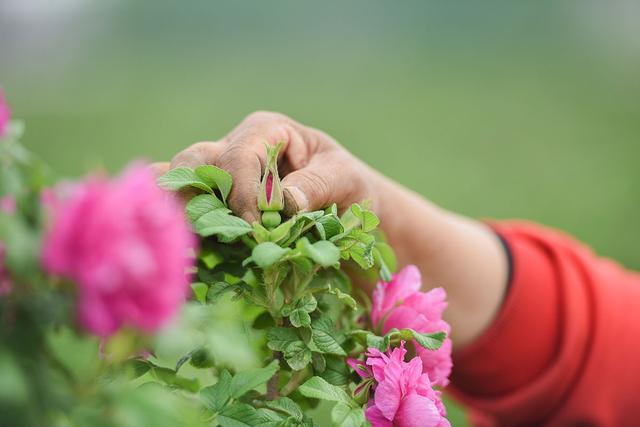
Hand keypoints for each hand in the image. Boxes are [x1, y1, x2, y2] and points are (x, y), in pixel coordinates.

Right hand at [155, 111, 508, 347]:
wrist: (350, 220)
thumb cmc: (352, 191)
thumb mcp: (348, 181)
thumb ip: (318, 184)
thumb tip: (286, 199)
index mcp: (266, 132)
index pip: (238, 157)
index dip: (242, 194)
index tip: (256, 230)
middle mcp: (235, 150)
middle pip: (191, 164)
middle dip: (189, 197)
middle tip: (198, 234)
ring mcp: (220, 184)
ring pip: (180, 190)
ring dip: (180, 219)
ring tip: (181, 250)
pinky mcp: (216, 216)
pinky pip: (188, 220)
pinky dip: (184, 237)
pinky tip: (183, 262)